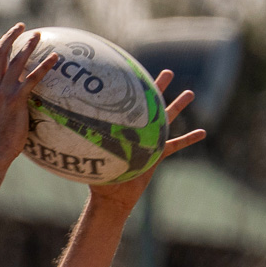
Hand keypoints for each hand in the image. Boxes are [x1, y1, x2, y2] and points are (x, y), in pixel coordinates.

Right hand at [0, 22, 59, 167]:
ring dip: (27, 46)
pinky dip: (44, 66)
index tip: (10, 35)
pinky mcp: (17, 100)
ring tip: (38, 36)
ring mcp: (5, 92)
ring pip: (16, 62)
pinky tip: (55, 58)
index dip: (0, 45)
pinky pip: (33, 78)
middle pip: (1, 54)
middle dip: (11, 37)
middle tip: (23, 26)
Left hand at [87, 70, 207, 211]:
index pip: (124, 104)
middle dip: (157, 88)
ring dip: (178, 107)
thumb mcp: (88, 157)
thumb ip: (80, 143)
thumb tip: (63, 130)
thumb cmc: (97, 177)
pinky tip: (202, 132)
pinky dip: (188, 139)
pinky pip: (175, 145)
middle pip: (148, 105)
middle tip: (168, 72)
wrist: (112, 196)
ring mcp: (148, 142)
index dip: (127, 89)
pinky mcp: (157, 155)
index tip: (131, 70)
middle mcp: (135, 131)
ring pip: (166, 120)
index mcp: (121, 128)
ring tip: (190, 92)